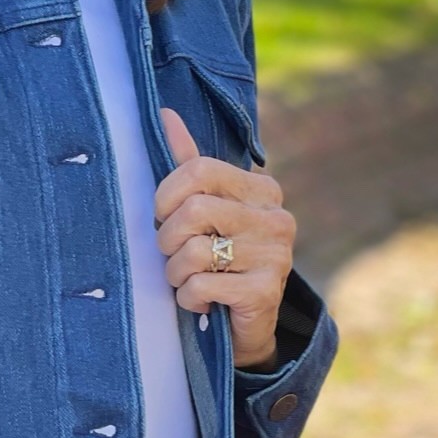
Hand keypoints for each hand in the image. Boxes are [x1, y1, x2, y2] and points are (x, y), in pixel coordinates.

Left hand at [154, 107, 294, 369]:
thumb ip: (187, 163)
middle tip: (171, 254)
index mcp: (262, 189)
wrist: (245, 324)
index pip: (199, 170)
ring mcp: (276, 255)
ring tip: (187, 279)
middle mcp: (276, 217)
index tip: (161, 216)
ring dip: (175, 272)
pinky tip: (202, 301)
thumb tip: (164, 113)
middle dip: (166, 239)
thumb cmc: (218, 257)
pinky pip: (202, 285)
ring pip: (193, 251)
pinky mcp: (266, 291)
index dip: (166, 195)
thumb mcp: (204, 208)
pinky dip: (188, 298)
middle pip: (193, 210)